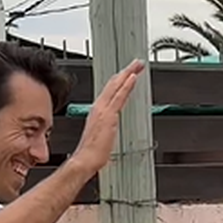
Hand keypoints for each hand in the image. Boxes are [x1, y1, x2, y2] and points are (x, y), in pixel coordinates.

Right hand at [71, 59, 144, 173]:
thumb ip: (107, 130)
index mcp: (98, 112)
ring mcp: (103, 110)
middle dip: (126, 72)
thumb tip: (110, 131)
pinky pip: (119, 97)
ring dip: (128, 74)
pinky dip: (126, 86)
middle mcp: (99, 108)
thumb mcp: (102, 137)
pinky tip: (132, 78)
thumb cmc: (92, 153)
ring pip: (116, 86)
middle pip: (114, 84)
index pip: (110, 91)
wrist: (85, 160)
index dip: (120, 80)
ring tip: (137, 65)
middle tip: (136, 62)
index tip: (129, 72)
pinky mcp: (109, 115)